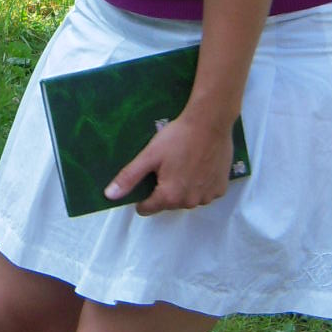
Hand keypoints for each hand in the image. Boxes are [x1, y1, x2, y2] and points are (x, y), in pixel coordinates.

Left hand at [103, 108, 238, 216]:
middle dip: (165, 189)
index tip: (149, 176)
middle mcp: (189, 202)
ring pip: (187, 199)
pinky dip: (200, 184)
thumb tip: (110, 195)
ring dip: (183, 187)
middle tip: (168, 165)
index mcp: (169, 197)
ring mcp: (207, 197)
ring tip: (185, 163)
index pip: (147, 209)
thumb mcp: (149, 156)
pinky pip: (204, 193)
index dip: (143, 195)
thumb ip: (129, 178)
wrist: (210, 122)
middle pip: (168, 203)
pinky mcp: (220, 189)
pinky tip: (200, 166)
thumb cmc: (178, 137)